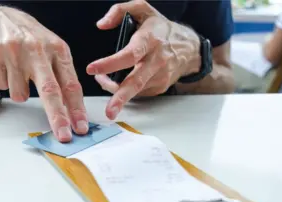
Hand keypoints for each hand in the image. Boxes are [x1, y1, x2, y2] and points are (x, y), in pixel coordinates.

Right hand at [0, 7, 87, 141]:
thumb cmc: (30, 39)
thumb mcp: (52, 51)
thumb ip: (62, 77)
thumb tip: (71, 112)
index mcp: (58, 49)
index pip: (70, 84)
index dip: (76, 109)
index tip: (80, 127)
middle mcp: (38, 49)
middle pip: (50, 90)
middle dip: (58, 117)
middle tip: (63, 135)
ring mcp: (14, 51)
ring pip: (20, 94)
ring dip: (20, 91)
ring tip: (19, 72)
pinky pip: (2, 86)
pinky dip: (5, 82)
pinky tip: (6, 66)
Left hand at [86, 0, 200, 119]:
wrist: (188, 47)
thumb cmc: (161, 28)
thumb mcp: (143, 9)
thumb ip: (119, 11)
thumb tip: (101, 24)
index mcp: (150, 39)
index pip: (130, 54)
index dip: (110, 63)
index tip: (92, 69)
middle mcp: (157, 60)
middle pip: (136, 81)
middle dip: (121, 97)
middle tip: (109, 111)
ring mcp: (160, 76)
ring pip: (134, 90)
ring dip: (115, 91)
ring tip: (103, 81)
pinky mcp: (160, 87)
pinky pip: (138, 92)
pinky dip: (125, 91)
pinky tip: (119, 82)